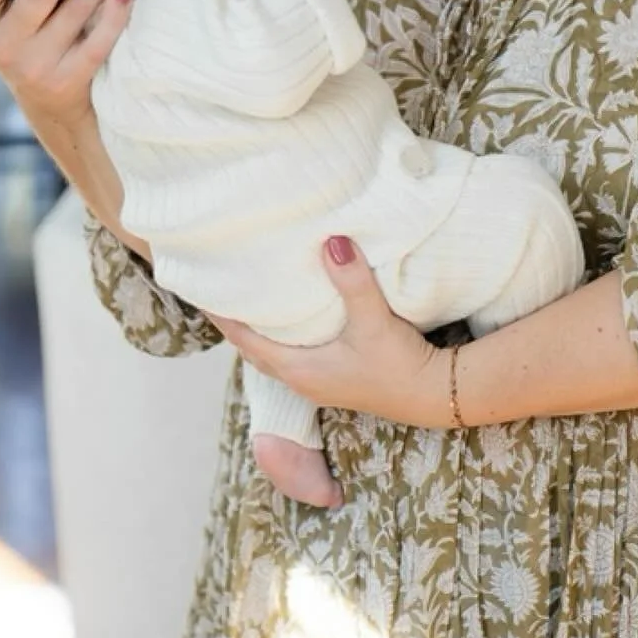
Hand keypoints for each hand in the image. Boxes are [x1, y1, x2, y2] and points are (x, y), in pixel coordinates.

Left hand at [211, 237, 448, 428]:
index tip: (203, 294)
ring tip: (250, 303)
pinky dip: (283, 340)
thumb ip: (352, 281)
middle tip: (222, 293)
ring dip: (260, 333)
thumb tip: (332, 241)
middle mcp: (302, 381)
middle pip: (254, 350)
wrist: (435, 396)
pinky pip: (294, 358)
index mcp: (299, 370)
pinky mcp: (335, 381)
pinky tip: (292, 322)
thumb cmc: (400, 364)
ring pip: (274, 356)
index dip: (224, 319)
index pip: (246, 341)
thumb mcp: (374, 320)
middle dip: (237, 324)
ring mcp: (319, 385)